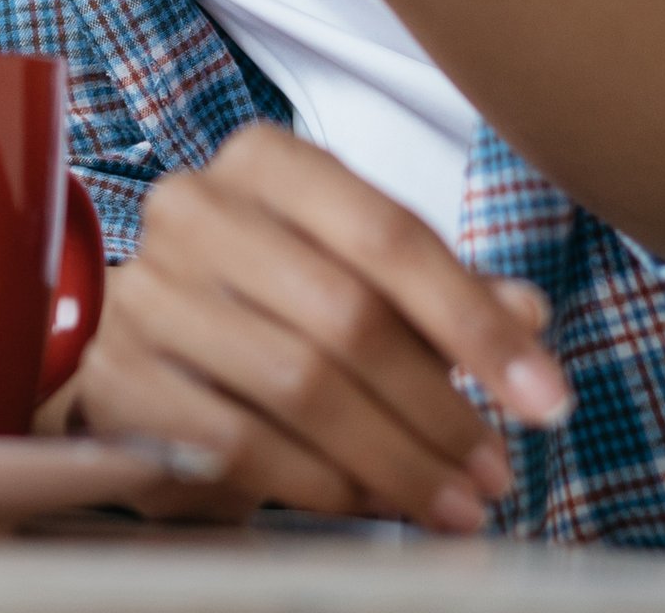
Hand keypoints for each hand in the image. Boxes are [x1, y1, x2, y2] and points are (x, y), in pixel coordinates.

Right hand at [75, 127, 568, 531]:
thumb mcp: (354, 277)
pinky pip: (241, 443)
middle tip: (497, 470)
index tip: (547, 399)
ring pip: (299, 386)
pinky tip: (368, 501)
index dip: (476, 324)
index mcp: (263, 164)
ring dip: (396, 460)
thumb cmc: (262, 301)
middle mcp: (194, 210)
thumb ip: (439, 295)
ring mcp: (148, 293)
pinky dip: (322, 484)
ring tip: (452, 501)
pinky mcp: (118, 378)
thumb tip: (526, 316)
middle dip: (441, 408)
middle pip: (346, 316)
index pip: (387, 234)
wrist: (136, 343)